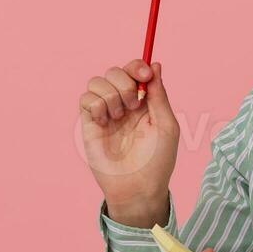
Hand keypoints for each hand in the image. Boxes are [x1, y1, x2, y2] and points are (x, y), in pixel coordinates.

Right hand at [78, 59, 178, 226]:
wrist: (138, 187)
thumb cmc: (158, 160)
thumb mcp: (166, 125)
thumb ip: (159, 95)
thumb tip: (155, 64)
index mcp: (144, 101)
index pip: (135, 71)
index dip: (137, 66)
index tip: (144, 75)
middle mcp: (123, 103)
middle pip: (114, 71)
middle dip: (124, 82)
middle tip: (134, 104)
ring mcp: (105, 113)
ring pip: (97, 81)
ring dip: (110, 94)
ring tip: (120, 116)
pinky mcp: (89, 123)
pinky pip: (85, 99)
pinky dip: (97, 105)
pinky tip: (106, 122)